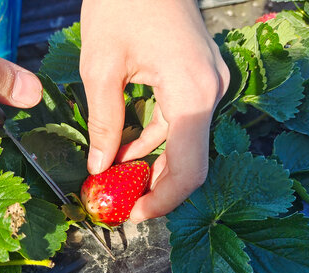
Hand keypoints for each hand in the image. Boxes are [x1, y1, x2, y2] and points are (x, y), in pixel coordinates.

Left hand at [80, 0, 229, 221]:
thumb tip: (99, 166)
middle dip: (155, 187)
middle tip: (120, 202)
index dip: (163, 201)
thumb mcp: (100, 67)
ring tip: (113, 178)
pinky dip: (153, 140)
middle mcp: (210, 93)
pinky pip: (178, 123)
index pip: (189, 168)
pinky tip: (124, 149)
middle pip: (190, 162)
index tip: (134, 215)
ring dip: (150, 165)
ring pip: (183, 144)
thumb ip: (103, 122)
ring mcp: (207, 86)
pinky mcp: (197, 80)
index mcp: (192, 93)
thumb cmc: (121, 3)